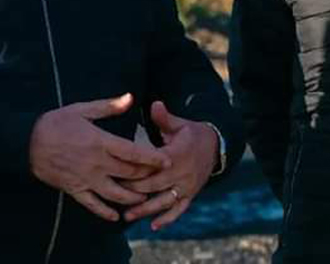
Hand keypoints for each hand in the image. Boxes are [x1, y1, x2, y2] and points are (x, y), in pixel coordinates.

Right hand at [29, 93, 171, 221]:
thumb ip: (109, 106)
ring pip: (114, 193)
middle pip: (128, 174)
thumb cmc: (56, 122)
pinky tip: (115, 216)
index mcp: (100, 142)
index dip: (152, 158)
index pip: (133, 152)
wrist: (27, 142)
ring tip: (144, 199)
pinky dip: (105, 212)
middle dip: (146, 177)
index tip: (167, 161)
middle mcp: (96, 163)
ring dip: (131, 198)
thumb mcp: (82, 109)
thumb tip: (130, 98)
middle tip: (161, 179)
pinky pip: (92, 204)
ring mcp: (86, 178)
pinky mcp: (75, 188)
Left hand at [121, 100, 217, 230]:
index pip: (152, 165)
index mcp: (176, 154)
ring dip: (146, 210)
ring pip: (164, 201)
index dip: (135, 171)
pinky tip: (153, 226)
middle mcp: (182, 173)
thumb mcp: (179, 123)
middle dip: (134, 191)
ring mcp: (187, 186)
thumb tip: (155, 104)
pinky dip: (167, 219)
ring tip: (127, 216)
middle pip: (154, 185)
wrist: (215, 147)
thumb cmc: (191, 133)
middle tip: (114, 194)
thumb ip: (164, 118)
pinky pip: (179, 210)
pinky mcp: (190, 195)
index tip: (116, 174)